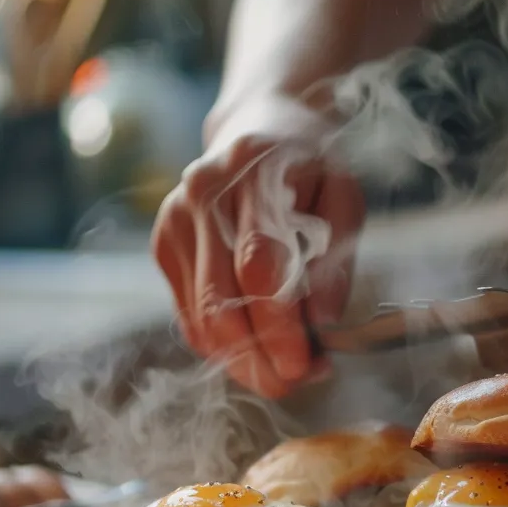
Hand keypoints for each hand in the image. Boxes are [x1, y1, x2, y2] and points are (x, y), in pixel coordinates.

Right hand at [152, 94, 365, 397]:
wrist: (260, 124)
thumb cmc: (311, 166)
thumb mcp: (344, 200)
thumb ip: (335, 260)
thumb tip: (323, 324)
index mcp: (256, 174)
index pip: (258, 266)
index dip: (280, 327)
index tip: (307, 365)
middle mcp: (204, 196)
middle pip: (221, 302)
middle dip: (260, 359)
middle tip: (297, 382)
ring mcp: (175, 220)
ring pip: (200, 319)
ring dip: (242, 362)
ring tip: (282, 373)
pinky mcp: (163, 243)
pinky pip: (189, 316)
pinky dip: (221, 347)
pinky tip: (254, 352)